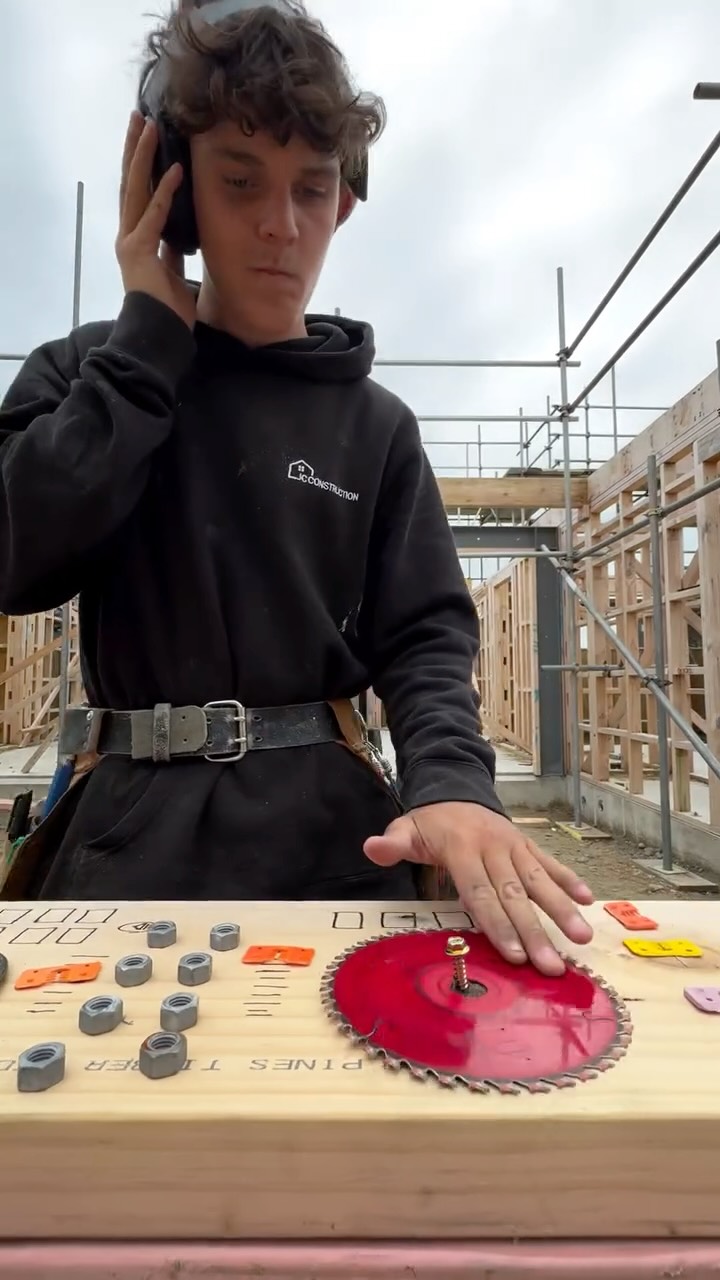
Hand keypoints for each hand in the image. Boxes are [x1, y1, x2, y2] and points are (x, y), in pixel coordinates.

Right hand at [115, 111, 195, 330]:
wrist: (161, 336)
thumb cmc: (169, 310)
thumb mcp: (174, 271)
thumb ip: (174, 251)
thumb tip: (181, 236)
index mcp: (136, 239)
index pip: (138, 193)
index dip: (143, 165)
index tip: (149, 137)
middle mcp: (128, 235)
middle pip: (130, 182)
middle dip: (134, 149)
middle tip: (139, 116)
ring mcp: (129, 242)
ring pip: (134, 189)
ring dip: (142, 157)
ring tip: (149, 126)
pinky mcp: (137, 252)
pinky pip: (154, 216)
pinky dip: (164, 192)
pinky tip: (174, 170)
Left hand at [364, 801, 593, 975]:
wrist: (456, 787)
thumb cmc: (431, 822)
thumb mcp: (407, 829)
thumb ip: (393, 843)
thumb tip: (371, 847)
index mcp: (463, 849)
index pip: (481, 893)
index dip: (497, 924)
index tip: (514, 955)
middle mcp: (493, 848)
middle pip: (514, 895)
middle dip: (534, 932)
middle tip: (552, 965)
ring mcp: (514, 846)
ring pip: (539, 880)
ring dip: (562, 909)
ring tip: (581, 936)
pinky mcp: (528, 845)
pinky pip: (550, 863)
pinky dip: (569, 880)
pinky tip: (588, 900)